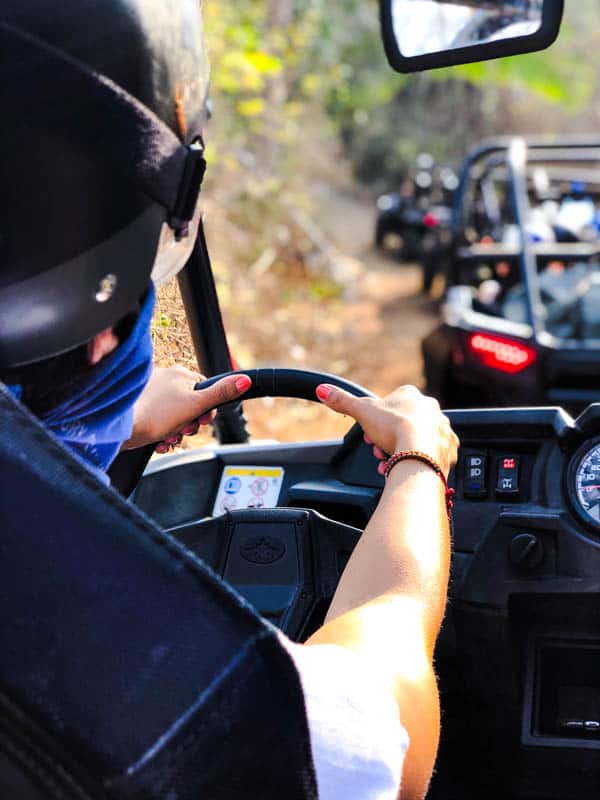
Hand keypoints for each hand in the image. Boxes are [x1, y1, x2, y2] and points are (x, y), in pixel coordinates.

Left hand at [123, 365, 251, 450]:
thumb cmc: (155, 415)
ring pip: (176, 415)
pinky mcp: (141, 408)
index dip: (207, 409)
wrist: (121, 429)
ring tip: (169, 436)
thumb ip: (221, 393)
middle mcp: (165, 379)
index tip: (203, 420)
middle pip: (191, 404)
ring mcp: (151, 393)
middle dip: (190, 422)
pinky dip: (163, 433)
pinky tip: (160, 440)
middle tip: (184, 429)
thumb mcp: (195, 405)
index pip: (205, 389)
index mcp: (179, 374)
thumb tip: (245, 380)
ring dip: (177, 431)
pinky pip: (160, 421)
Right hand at [316, 384, 458, 476]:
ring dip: (402, 450)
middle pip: (404, 423)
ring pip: (417, 438)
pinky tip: (409, 465)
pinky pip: (433, 453)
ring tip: (390, 462)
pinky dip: (421, 460)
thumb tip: (323, 390)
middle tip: (380, 450)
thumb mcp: (362, 411)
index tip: (371, 433)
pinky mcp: (448, 448)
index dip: (378, 420)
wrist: (420, 453)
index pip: (392, 404)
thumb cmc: (395, 429)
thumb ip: (343, 401)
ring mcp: (441, 428)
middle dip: (388, 438)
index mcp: (411, 396)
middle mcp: (430, 409)